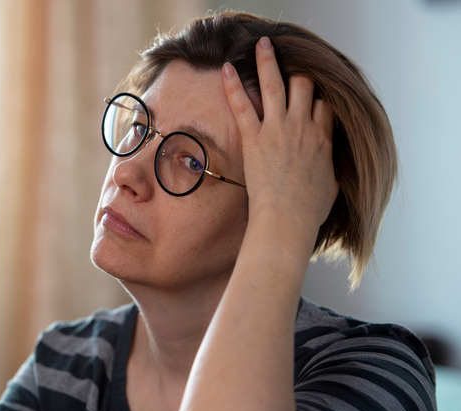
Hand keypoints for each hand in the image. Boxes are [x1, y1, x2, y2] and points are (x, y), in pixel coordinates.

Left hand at [222, 36, 337, 230]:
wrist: (288, 219)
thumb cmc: (308, 212)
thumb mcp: (331, 188)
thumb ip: (330, 171)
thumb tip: (327, 171)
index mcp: (323, 139)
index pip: (325, 106)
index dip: (318, 99)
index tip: (311, 96)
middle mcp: (303, 127)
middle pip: (305, 86)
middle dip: (298, 73)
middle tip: (289, 64)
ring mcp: (278, 129)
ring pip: (276, 84)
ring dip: (268, 60)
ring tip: (263, 44)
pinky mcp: (255, 137)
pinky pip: (242, 104)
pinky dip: (234, 84)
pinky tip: (227, 68)